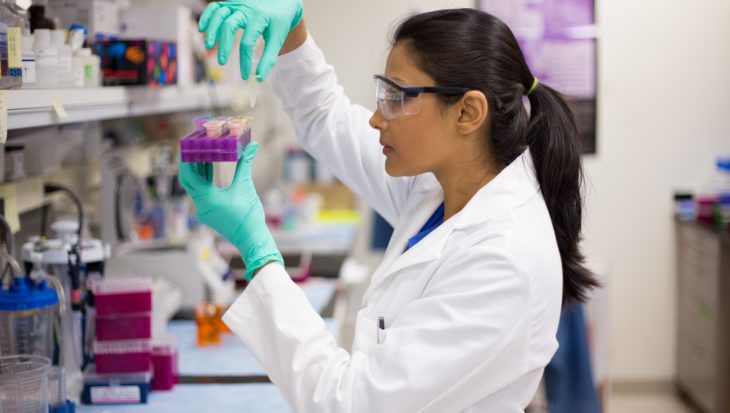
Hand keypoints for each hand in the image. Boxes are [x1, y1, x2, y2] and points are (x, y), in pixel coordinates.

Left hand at [178, 143, 282, 280]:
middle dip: (189, 162)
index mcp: (207, 199)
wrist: (251, 239)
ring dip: (197, 170)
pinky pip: (201, 192)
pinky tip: (208, 168)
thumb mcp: (246, 187)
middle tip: (191, 146)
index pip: (188, 175)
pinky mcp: (209, 213)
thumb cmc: (249, 216)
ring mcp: (204, 210)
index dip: (185, 159)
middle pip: (188, 180)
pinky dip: (203, 179)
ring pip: (195, 186)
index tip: (186, 145)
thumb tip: (252, 146)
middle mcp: (201, 205)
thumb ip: (245, 164)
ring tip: (200, 152)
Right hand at [198, 0, 303, 80]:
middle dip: (224, 45)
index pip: (248, 42)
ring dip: (212, 31)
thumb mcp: (278, 38)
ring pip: (219, 15)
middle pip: (229, 25)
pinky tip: (202, 29)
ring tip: (208, 47)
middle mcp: (246, 8)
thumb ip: (269, 58)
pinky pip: (215, 7)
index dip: (244, 61)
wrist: (283, 1)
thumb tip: (259, 77)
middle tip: (222, 62)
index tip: (245, 75)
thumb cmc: (280, 21)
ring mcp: (237, 4)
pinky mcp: (232, 3)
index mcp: (260, 18)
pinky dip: (206, 17)